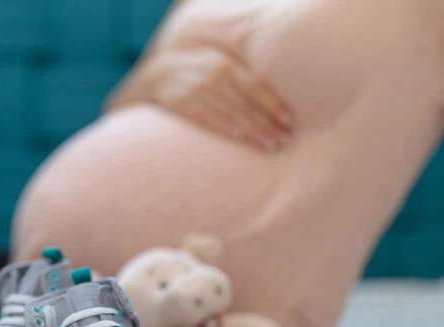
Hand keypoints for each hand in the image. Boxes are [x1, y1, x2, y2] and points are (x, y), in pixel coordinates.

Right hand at [147, 46, 293, 150]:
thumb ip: (239, 77)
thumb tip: (273, 98)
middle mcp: (213, 75)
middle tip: (285, 141)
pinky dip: (223, 127)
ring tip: (269, 145)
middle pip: (247, 103)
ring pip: (231, 113)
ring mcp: (196, 89)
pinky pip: (207, 118)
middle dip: (268, 123)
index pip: (256, 86)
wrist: (154, 76)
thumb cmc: (195, 74)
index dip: (274, 104)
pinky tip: (239, 137)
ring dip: (253, 131)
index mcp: (225, 64)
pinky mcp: (181, 103)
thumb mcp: (216, 65)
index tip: (290, 122)